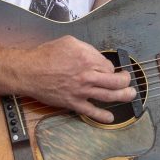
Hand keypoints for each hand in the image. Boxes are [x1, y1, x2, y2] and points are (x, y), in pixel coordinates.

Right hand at [18, 35, 135, 122]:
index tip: (108, 69)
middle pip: (115, 81)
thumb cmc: (46, 55)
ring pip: (109, 96)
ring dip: (123, 96)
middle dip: (125, 81)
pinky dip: (102, 116)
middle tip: (128, 81)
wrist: (29, 71)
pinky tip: (110, 117)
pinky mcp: (73, 102)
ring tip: (130, 95)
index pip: (108, 66)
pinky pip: (91, 111)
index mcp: (87, 58)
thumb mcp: (69, 42)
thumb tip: (95, 56)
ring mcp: (81, 91)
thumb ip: (86, 49)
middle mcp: (87, 75)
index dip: (110, 67)